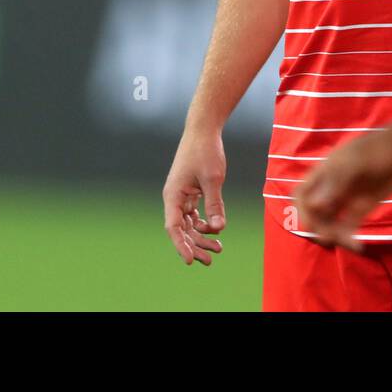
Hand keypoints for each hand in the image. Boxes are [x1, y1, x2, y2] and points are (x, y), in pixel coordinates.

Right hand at [162, 129, 227, 265]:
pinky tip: (216, 230)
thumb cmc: (205, 151)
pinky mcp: (190, 192)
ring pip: (189, 224)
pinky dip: (204, 223)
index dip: (181, 245)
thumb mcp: (213, 178)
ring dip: (201, 236)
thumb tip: (218, 228)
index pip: (174, 227)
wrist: (203, 130)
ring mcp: (182, 195)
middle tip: (210, 260)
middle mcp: (174, 198)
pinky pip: (194, 214)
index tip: (190, 261)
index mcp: (173, 195)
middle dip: (194, 245)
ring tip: (218, 248)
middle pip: (182, 230)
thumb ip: (215, 203)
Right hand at [294, 130, 391, 250]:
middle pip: (314, 212)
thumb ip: (335, 183)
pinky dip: (350, 237)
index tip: (313, 223)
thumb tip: (314, 205)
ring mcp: (347, 198)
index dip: (302, 210)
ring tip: (350, 244)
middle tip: (332, 237)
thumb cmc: (380, 148)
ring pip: (330, 222)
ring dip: (334, 235)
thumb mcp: (357, 162)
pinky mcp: (363, 207)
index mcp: (325, 172)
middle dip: (319, 227)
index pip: (301, 194)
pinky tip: (358, 246)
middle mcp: (332, 187)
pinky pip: (349, 226)